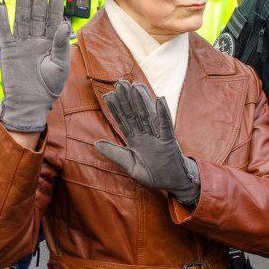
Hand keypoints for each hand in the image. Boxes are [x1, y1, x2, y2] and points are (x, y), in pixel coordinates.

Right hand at [0, 0, 70, 131]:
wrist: (30, 103)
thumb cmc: (49, 87)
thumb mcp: (61, 66)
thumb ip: (62, 45)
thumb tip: (65, 25)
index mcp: (52, 43)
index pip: (54, 21)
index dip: (55, 7)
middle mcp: (37, 41)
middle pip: (37, 16)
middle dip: (39, 1)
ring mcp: (22, 44)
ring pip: (22, 20)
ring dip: (22, 5)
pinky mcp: (8, 50)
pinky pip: (4, 32)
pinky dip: (2, 19)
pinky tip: (3, 6)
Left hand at [95, 81, 199, 204]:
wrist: (172, 185)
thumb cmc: (152, 174)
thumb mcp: (129, 165)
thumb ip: (114, 153)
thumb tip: (96, 143)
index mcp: (136, 140)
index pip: (124, 121)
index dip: (116, 108)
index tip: (108, 95)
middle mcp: (146, 135)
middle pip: (135, 114)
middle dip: (127, 99)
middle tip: (120, 83)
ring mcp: (158, 136)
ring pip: (149, 115)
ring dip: (143, 100)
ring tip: (136, 86)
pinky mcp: (169, 141)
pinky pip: (166, 126)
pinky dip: (163, 113)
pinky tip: (160, 100)